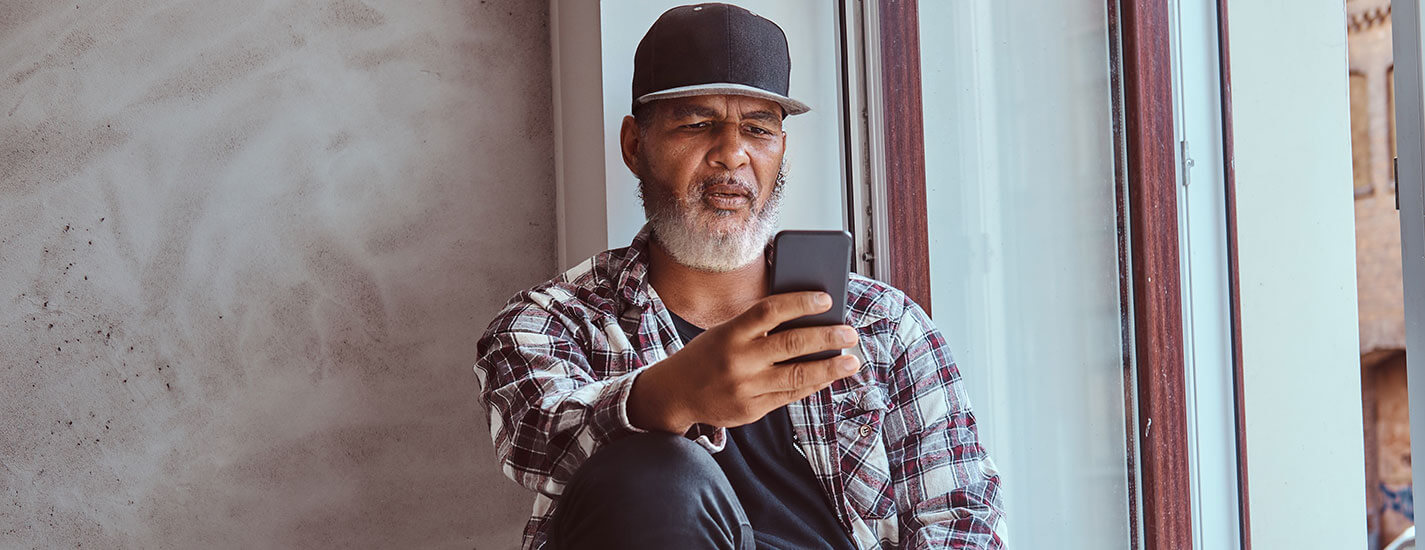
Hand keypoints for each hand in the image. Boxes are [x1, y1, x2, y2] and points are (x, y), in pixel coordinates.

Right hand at [628, 291, 861, 432]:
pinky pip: (790, 396)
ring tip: (851, 361)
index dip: (800, 302)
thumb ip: (758, 328)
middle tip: (850, 332)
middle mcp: (738, 360)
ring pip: (796, 375)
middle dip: (826, 338)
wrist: (675, 393)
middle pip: (790, 344)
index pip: (769, 310)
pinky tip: (828, 377)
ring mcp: (745, 388)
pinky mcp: (751, 410)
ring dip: (829, 368)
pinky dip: (812, 385)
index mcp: (730, 333)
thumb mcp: (724, 333)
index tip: (827, 298)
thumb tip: (806, 320)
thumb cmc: (708, 356)